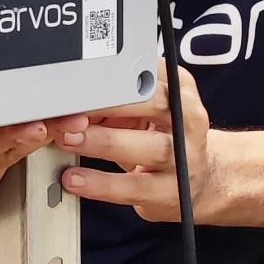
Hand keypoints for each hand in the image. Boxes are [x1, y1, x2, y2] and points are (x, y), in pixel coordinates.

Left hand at [56, 66, 210, 221]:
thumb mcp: (142, 110)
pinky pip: (136, 187)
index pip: (147, 72)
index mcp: (178, 89)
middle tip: (70, 110)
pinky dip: (102, 184)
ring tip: (68, 140)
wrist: (198, 179)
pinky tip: (75, 179)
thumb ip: (110, 101)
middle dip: (107, 104)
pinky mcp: (173, 191)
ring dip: (104, 142)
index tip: (79, 79)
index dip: (111, 75)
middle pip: (153, 103)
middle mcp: (188, 118)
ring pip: (150, 146)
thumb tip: (66, 100)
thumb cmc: (159, 136)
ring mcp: (185, 156)